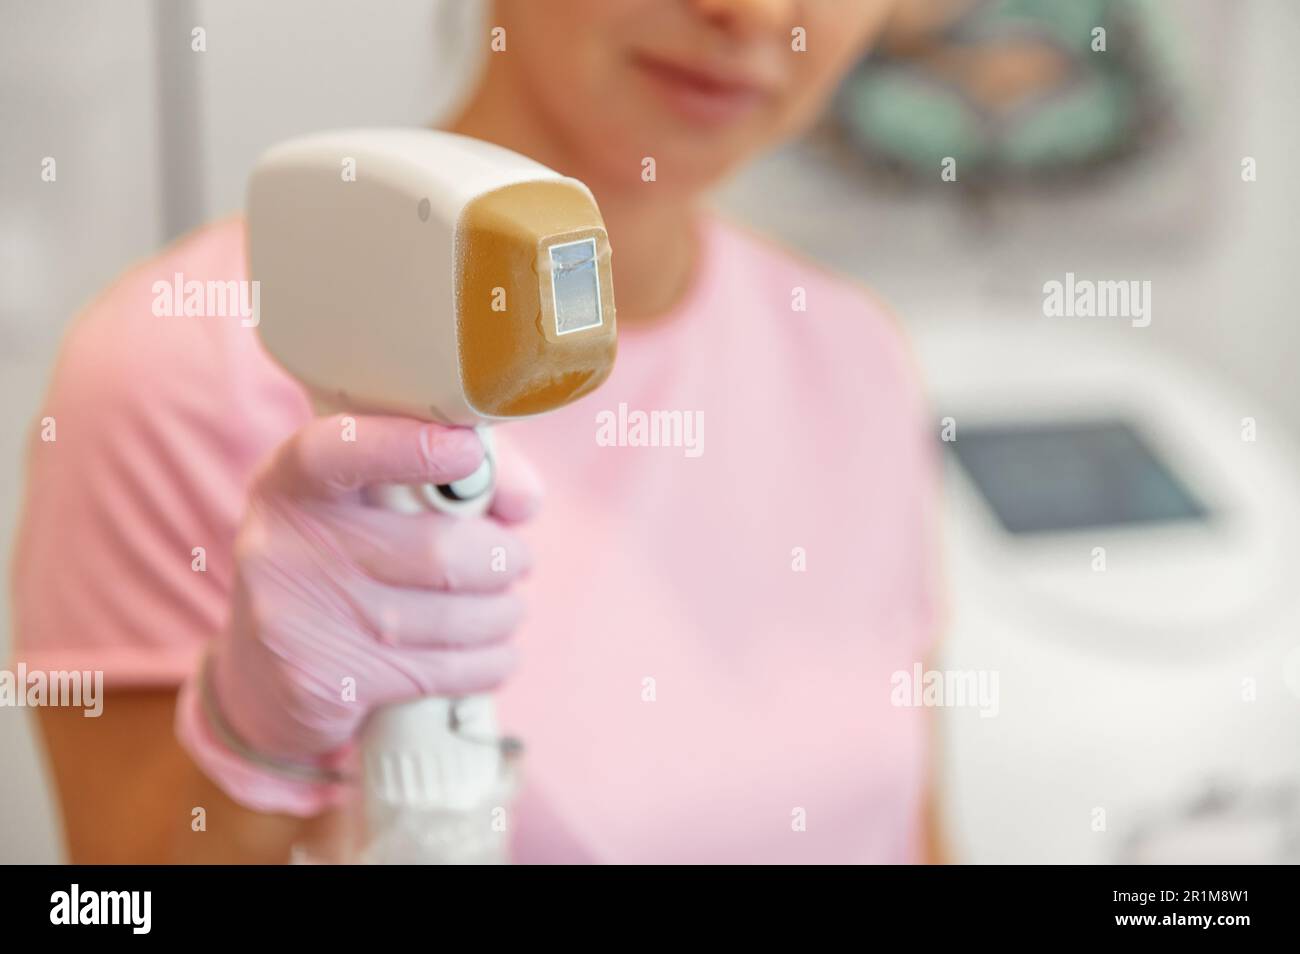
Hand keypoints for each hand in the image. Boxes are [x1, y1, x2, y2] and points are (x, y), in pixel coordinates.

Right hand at [176, 415, 540, 814]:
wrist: (262, 679)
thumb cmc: (347, 565)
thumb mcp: (373, 502)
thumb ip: (456, 477)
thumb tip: (523, 501)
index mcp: (291, 483)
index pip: (338, 452)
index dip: (408, 447)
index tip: (466, 450)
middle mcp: (283, 547)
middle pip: (437, 550)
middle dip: (502, 558)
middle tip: (517, 560)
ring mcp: (296, 621)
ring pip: (451, 617)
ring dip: (503, 613)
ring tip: (505, 607)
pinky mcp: (323, 684)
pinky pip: (445, 672)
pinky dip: (492, 661)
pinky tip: (495, 652)